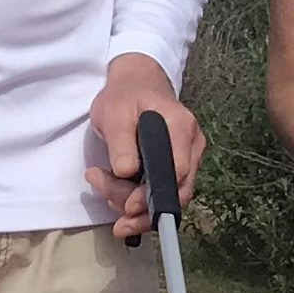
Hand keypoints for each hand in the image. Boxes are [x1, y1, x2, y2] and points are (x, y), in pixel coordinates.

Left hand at [88, 54, 203, 241]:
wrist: (136, 85)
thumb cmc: (124, 97)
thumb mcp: (113, 114)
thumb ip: (121, 144)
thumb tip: (127, 173)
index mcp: (180, 127)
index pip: (178, 173)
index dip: (154, 195)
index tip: (128, 205)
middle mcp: (192, 144)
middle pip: (176, 192)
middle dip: (139, 207)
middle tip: (103, 193)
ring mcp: (189, 157)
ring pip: (168, 197)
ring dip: (132, 203)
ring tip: (101, 183)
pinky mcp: (178, 167)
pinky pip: (163, 193)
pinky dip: (138, 199)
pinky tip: (115, 190)